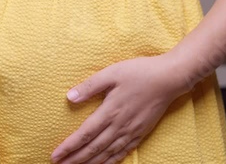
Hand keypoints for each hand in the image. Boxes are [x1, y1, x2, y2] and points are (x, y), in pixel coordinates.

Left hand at [50, 53, 189, 163]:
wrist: (169, 78)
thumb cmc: (140, 72)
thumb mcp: (112, 73)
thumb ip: (90, 86)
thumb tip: (69, 97)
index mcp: (110, 111)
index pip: (85, 134)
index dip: (69, 147)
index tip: (55, 155)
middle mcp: (120, 125)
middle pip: (94, 148)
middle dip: (75, 159)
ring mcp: (132, 131)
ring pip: (108, 153)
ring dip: (91, 163)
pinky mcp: (141, 132)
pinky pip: (123, 152)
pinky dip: (111, 161)